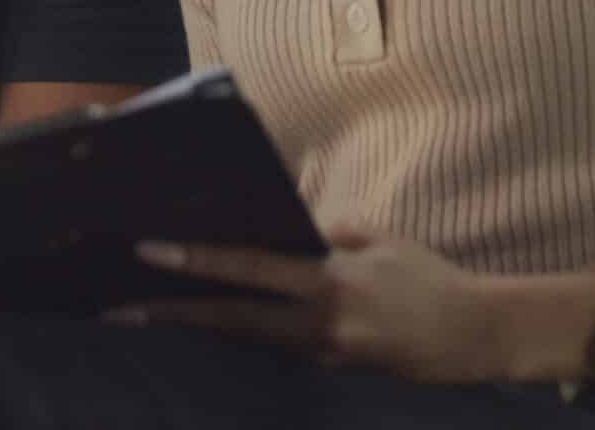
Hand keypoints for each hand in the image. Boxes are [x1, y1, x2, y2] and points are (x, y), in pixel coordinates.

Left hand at [111, 226, 512, 383]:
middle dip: (173, 313)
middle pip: (230, 320)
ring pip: (246, 339)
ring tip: (147, 313)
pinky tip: (211, 325)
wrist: (475, 336)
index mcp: (329, 283)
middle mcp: (317, 324)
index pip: (249, 270)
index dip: (197, 261)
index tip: (150, 251)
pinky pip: (275, 348)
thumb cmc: (430, 278)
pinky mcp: (331, 369)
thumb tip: (293, 227)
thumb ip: (331, 233)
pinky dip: (241, 336)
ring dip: (198, 326)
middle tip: (119, 309)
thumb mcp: (380, 240)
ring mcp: (322, 353)